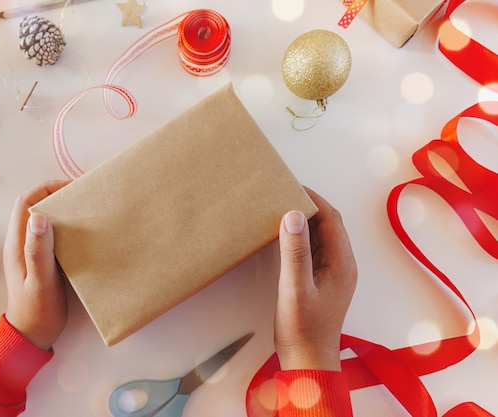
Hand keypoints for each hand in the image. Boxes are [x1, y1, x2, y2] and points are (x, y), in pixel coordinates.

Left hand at [3, 179, 70, 350]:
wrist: (32, 336)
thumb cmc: (37, 310)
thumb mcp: (40, 281)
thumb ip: (38, 250)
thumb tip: (39, 216)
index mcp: (17, 243)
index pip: (26, 202)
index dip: (47, 188)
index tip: (73, 188)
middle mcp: (22, 242)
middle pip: (36, 206)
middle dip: (58, 195)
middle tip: (85, 196)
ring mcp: (31, 251)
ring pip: (45, 220)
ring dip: (63, 211)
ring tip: (88, 210)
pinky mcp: (42, 260)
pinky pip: (53, 235)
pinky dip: (67, 227)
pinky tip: (85, 233)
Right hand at [274, 188, 356, 370]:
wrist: (308, 360)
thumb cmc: (302, 329)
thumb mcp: (295, 289)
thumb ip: (295, 252)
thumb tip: (292, 215)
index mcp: (342, 264)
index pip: (331, 219)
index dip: (313, 199)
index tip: (291, 186)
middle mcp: (343, 265)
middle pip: (329, 225)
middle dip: (309, 206)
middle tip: (284, 193)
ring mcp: (334, 273)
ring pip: (323, 236)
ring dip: (305, 221)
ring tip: (282, 208)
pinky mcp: (323, 280)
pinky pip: (316, 249)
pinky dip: (303, 237)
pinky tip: (286, 235)